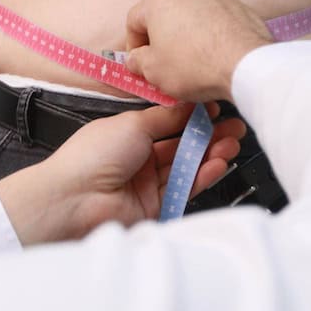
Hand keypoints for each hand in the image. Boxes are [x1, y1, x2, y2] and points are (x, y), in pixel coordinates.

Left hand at [0, 102, 245, 243]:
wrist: (75, 199)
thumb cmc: (93, 155)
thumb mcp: (132, 124)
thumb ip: (165, 117)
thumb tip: (188, 104)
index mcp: (126, 134)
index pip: (167, 123)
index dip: (192, 117)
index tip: (216, 109)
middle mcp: (138, 158)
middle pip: (180, 146)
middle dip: (209, 136)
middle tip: (235, 127)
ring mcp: (146, 184)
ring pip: (186, 166)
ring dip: (210, 154)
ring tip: (233, 143)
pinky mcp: (155, 207)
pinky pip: (183, 188)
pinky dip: (202, 175)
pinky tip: (219, 163)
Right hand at [125, 0, 272, 102]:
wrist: (246, 64)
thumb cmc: (193, 66)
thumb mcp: (153, 72)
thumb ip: (137, 62)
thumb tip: (136, 59)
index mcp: (159, 2)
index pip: (134, 20)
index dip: (133, 44)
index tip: (141, 63)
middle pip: (164, 14)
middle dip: (161, 39)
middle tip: (165, 64)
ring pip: (191, 16)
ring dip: (187, 36)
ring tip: (193, 61)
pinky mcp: (238, 6)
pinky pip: (215, 20)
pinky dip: (211, 35)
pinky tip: (216, 56)